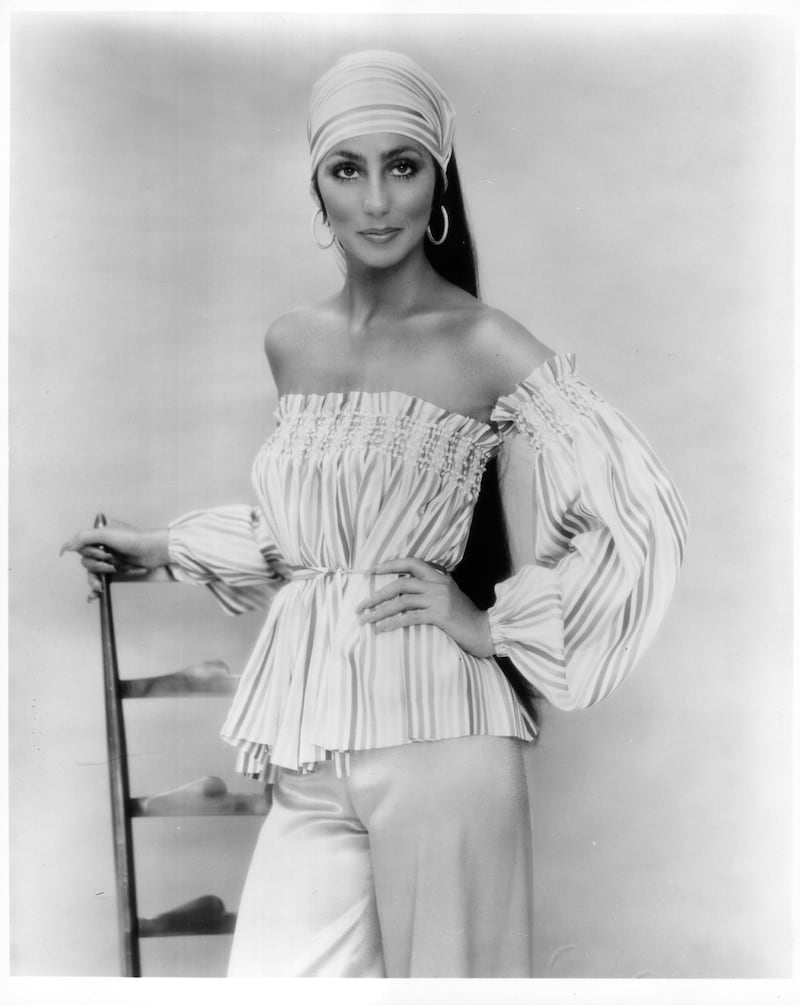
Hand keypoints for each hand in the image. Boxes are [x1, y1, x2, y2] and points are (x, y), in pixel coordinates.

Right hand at [60, 519, 169, 596]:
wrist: (155, 550)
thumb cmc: (134, 539)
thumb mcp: (106, 534)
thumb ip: (84, 538)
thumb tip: (67, 547)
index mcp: (100, 534)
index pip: (81, 545)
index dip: (80, 550)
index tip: (63, 554)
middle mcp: (103, 546)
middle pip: (86, 561)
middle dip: (96, 564)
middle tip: (110, 560)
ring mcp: (110, 559)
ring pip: (93, 573)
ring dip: (98, 576)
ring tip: (110, 574)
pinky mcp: (117, 570)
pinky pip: (102, 580)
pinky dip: (96, 588)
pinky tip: (93, 596)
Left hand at [356, 557, 494, 657]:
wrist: (485, 631)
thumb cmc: (465, 616)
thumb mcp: (450, 595)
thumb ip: (432, 588)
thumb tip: (406, 587)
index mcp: (440, 577)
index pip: (411, 563)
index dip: (389, 565)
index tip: (371, 571)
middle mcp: (438, 584)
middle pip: (400, 584)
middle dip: (376, 595)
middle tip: (360, 606)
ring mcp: (439, 599)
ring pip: (401, 601)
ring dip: (379, 611)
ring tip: (365, 620)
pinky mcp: (440, 616)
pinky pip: (409, 617)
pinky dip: (391, 623)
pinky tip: (380, 629)